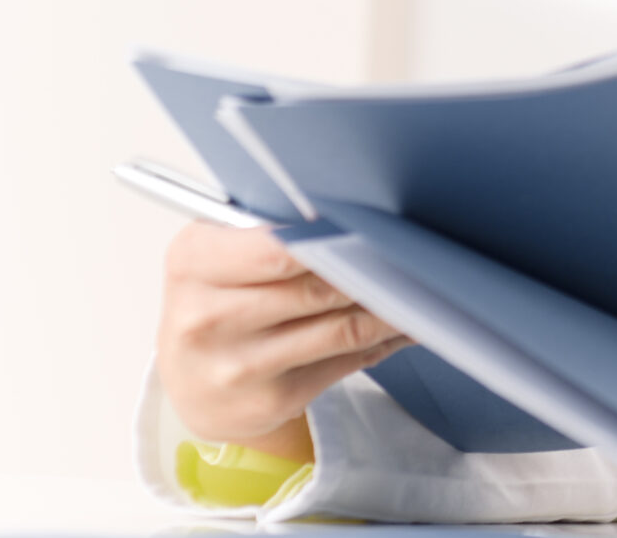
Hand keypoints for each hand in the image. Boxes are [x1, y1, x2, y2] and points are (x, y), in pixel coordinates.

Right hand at [157, 222, 411, 458]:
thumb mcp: (219, 252)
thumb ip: (268, 230)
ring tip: (424, 286)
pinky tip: (406, 323)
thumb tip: (349, 218)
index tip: (371, 225)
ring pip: (343, 327)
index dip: (331, 238)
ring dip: (391, 306)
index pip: (276, 249)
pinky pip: (348, 360)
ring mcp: (237, 366)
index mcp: (192, 263)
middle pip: (318, 287)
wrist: (193, 381)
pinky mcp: (271, 399)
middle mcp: (206, 318)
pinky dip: (386, 338)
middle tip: (415, 252)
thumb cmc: (217, 298)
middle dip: (372, 269)